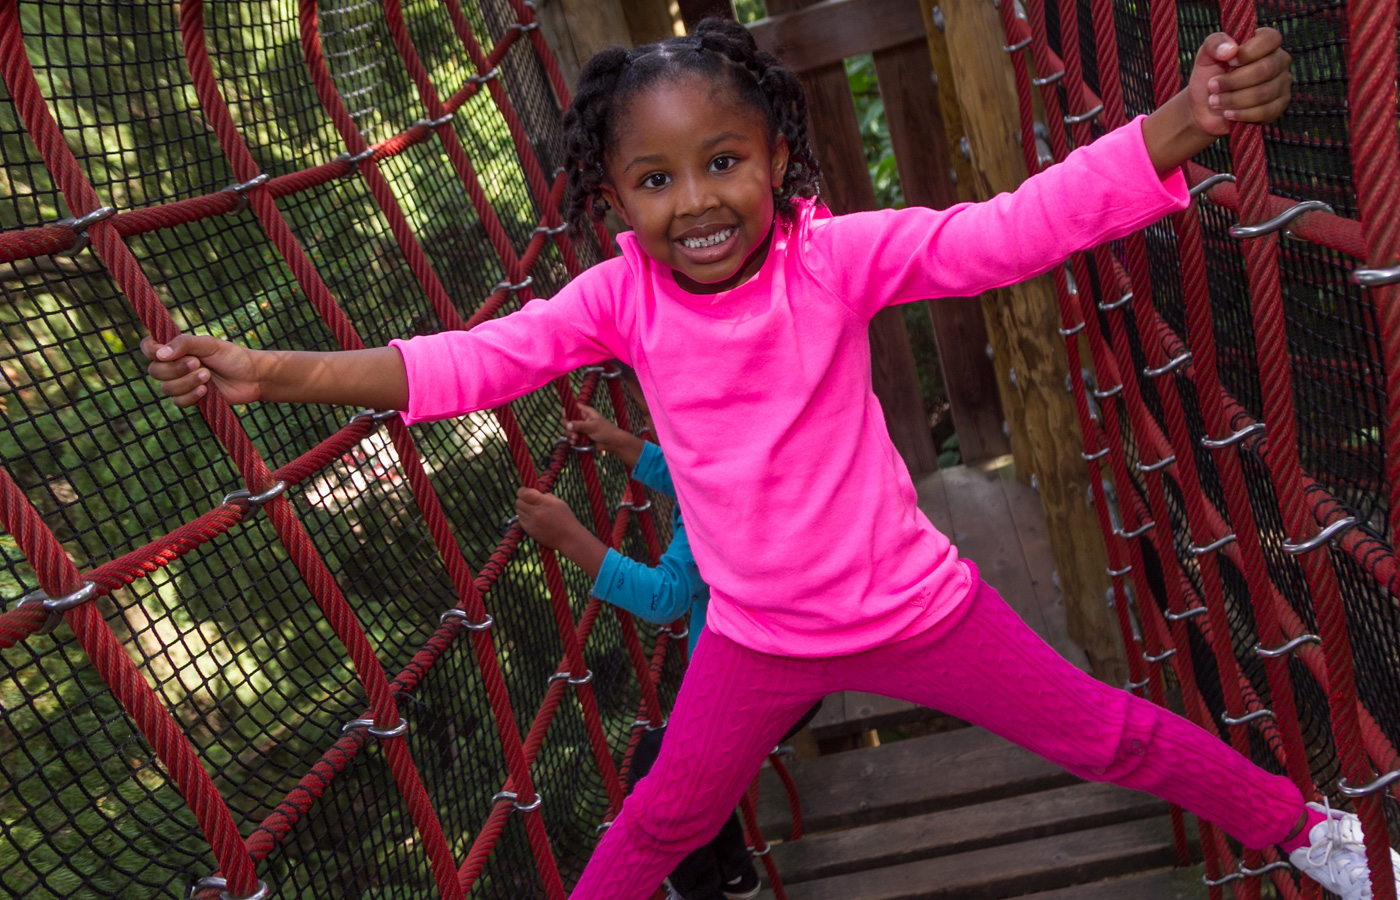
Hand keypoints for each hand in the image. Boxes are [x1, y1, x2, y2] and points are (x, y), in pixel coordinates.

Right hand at [141, 334, 261, 406]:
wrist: (252, 377)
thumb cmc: (232, 356)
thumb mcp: (209, 344)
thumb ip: (184, 344)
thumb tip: (160, 354)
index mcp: (176, 349)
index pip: (148, 348)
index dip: (151, 351)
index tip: (164, 353)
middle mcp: (174, 366)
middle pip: (155, 371)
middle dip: (175, 369)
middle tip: (198, 363)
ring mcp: (181, 383)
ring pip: (166, 388)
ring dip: (187, 382)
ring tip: (208, 376)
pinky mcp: (191, 399)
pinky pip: (178, 402)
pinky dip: (191, 396)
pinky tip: (206, 391)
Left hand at [515, 488, 586, 550]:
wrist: (568, 538)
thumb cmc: (565, 518)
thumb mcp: (558, 502)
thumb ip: (545, 496)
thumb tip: (535, 493)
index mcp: (544, 503)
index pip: (525, 493)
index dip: (522, 491)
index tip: (524, 491)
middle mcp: (535, 513)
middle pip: (518, 502)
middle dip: (522, 499)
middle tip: (529, 501)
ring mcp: (531, 523)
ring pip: (518, 511)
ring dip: (523, 509)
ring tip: (533, 510)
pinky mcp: (529, 531)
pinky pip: (520, 520)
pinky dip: (524, 518)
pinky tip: (533, 518)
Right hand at [566, 404, 644, 464]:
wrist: (612, 443)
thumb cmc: (605, 431)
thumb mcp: (592, 426)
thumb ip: (579, 425)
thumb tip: (567, 425)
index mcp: (585, 412)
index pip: (572, 407)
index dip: (567, 411)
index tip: (566, 418)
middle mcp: (581, 419)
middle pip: (567, 420)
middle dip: (568, 427)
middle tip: (574, 433)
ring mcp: (580, 428)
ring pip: (569, 430)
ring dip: (570, 435)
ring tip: (576, 439)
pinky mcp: (580, 437)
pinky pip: (571, 438)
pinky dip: (572, 441)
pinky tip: (575, 443)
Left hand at [1187, 29, 1291, 135]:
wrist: (1205, 108)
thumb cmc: (1209, 76)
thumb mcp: (1205, 56)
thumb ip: (1214, 44)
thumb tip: (1231, 49)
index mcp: (1266, 42)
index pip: (1270, 39)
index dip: (1248, 52)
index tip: (1228, 62)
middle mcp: (1279, 60)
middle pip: (1266, 69)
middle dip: (1233, 81)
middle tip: (1213, 86)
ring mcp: (1282, 83)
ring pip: (1264, 93)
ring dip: (1234, 100)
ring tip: (1215, 101)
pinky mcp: (1279, 105)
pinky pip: (1267, 111)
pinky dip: (1243, 114)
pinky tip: (1228, 113)